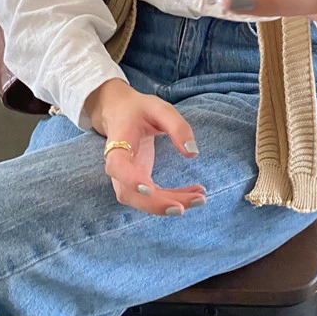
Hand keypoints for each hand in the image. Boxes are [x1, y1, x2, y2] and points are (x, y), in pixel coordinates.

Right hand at [85, 78, 205, 215]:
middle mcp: (118, 165)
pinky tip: (195, 193)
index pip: (117, 165)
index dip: (130, 179)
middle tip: (183, 207)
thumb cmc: (139, 109)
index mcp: (118, 143)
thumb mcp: (160, 108)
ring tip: (199, 199)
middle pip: (129, 193)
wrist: (120, 112)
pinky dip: (174, 198)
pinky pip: (153, 196)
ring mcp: (126, 177)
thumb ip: (177, 126)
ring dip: (168, 205)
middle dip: (155, 204)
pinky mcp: (138, 181)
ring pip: (142, 200)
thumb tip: (192, 152)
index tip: (149, 188)